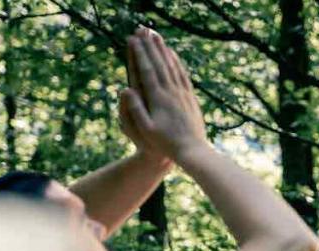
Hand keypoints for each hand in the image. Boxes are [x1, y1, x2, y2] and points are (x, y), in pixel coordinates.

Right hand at [121, 28, 208, 162]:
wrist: (193, 151)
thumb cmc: (165, 143)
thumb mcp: (145, 130)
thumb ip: (135, 109)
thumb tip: (125, 89)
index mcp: (159, 99)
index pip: (147, 71)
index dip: (139, 54)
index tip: (132, 39)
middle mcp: (172, 93)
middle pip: (160, 64)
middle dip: (150, 46)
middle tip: (142, 30)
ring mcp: (183, 94)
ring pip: (172, 67)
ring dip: (164, 50)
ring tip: (156, 36)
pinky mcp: (191, 98)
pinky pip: (183, 76)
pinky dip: (177, 63)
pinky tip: (173, 55)